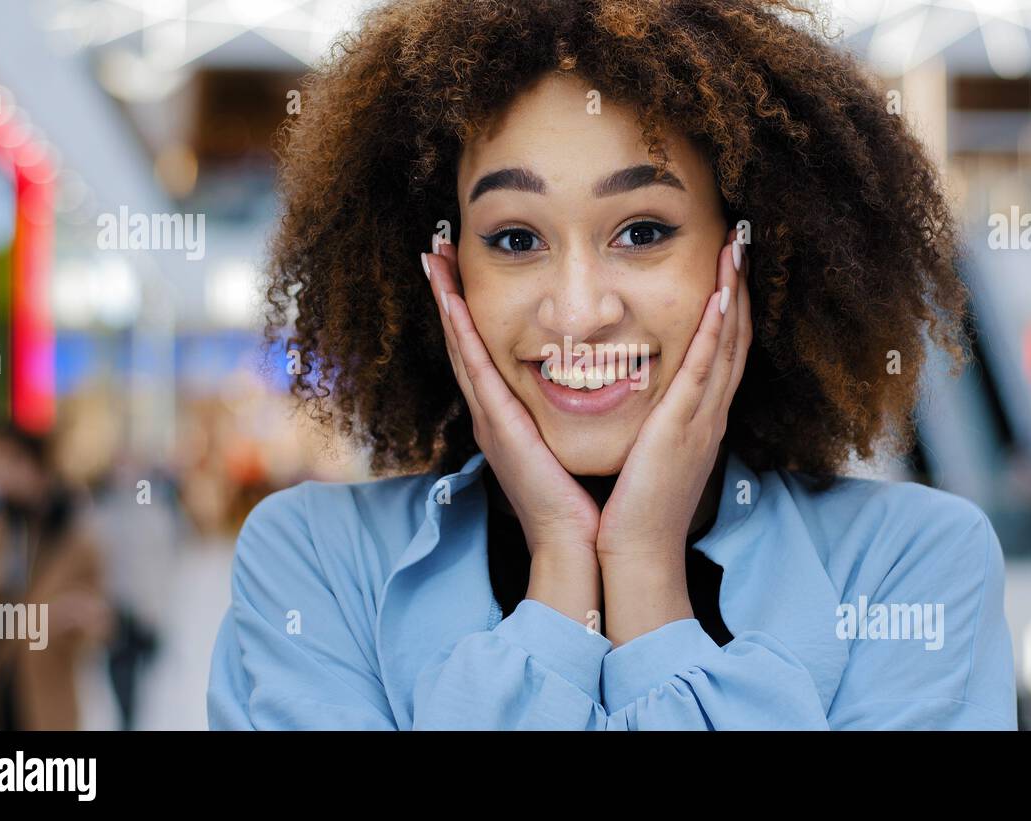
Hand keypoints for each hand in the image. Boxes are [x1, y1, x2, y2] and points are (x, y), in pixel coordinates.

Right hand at [423, 236, 601, 621]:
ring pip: (463, 347)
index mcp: (513, 415)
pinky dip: (460, 334)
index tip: (462, 268)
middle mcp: (496, 413)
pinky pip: (477, 371)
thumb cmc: (583, 500)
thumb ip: (575, 415)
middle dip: (448, 294)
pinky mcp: (500, 428)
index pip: (486, 349)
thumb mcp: (575, 444)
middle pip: (465, 340)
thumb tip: (596, 384)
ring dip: (445, 301)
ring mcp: (492, 419)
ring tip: (434, 258)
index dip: (470, 309)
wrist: (580, 546)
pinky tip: (452, 301)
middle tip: (435, 248)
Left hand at [595, 227, 750, 642]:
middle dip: (738, 284)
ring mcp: (701, 418)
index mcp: (697, 415)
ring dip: (732, 292)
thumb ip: (650, 421)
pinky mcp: (684, 428)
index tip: (724, 262)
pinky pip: (705, 370)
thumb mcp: (646, 452)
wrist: (637, 553)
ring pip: (725, 343)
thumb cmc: (634, 508)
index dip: (726, 302)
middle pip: (733, 335)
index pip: (718, 347)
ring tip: (736, 248)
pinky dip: (715, 331)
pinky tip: (720, 296)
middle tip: (740, 238)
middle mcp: (708, 411)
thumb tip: (636, 393)